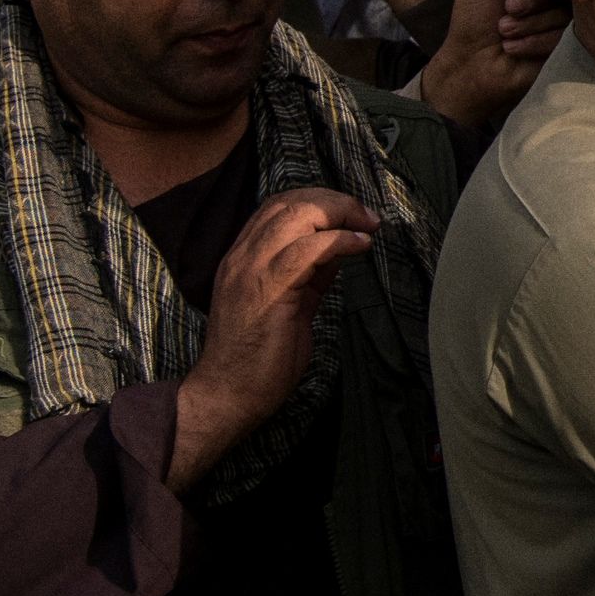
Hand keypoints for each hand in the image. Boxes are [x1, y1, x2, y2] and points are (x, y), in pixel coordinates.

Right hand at [173, 189, 377, 478]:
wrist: (226, 396)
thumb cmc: (257, 359)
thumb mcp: (289, 303)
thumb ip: (308, 273)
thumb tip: (338, 248)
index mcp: (242, 258)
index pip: (276, 206)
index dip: (317, 199)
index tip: (349, 212)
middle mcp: (242, 257)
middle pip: (289, 202)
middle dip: (335, 201)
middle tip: (366, 216)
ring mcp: (251, 271)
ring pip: (296, 215)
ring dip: (340, 213)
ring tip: (368, 226)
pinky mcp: (269, 291)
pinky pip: (308, 250)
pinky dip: (339, 240)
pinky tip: (360, 245)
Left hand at [412, 0, 566, 136]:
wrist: (472, 67)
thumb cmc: (472, 19)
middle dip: (527, 1)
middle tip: (506, 10)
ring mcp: (560, 20)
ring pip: (559, 13)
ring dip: (526, 25)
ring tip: (504, 32)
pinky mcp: (564, 46)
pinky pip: (558, 36)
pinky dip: (530, 43)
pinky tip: (513, 49)